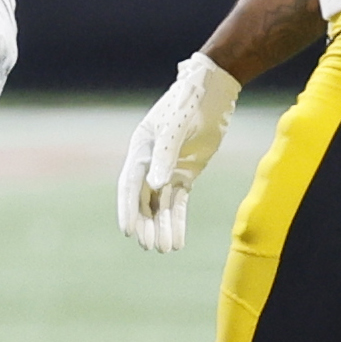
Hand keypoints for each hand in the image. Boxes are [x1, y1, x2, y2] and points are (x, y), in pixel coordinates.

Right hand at [117, 53, 241, 252]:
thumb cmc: (189, 103)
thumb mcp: (176, 128)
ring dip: (161, 226)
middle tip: (149, 247)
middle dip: (146, 224)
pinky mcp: (186, 173)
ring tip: (164, 249)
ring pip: (160, 204)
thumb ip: (165, 156)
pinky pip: (178, 202)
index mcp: (141, 150)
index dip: (128, 209)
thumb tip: (155, 186)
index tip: (128, 231)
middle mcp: (150, 163)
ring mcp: (168, 169)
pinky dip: (177, 220)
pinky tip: (178, 239)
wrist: (212, 91)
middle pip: (144, 200)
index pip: (130, 185)